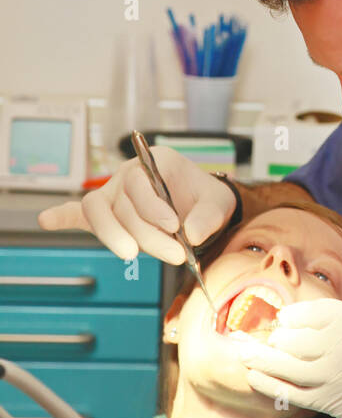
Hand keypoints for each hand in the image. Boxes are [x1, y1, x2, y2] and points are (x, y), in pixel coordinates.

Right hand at [37, 148, 236, 264]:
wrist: (201, 206)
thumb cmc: (206, 199)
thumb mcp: (219, 203)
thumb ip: (209, 216)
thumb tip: (192, 234)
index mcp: (154, 163)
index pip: (141, 183)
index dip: (154, 206)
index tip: (174, 227)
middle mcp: (128, 175)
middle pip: (123, 205)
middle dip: (145, 233)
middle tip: (174, 254)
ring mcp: (113, 195)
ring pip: (98, 211)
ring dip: (111, 235)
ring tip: (130, 255)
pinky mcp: (107, 214)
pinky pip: (78, 213)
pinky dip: (62, 217)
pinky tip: (46, 220)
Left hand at [240, 300, 341, 417]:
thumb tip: (313, 323)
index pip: (315, 313)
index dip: (292, 316)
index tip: (282, 319)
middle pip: (297, 339)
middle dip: (271, 337)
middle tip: (254, 336)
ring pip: (290, 367)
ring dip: (261, 359)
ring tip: (243, 354)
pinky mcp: (341, 408)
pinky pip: (297, 395)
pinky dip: (272, 385)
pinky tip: (256, 378)